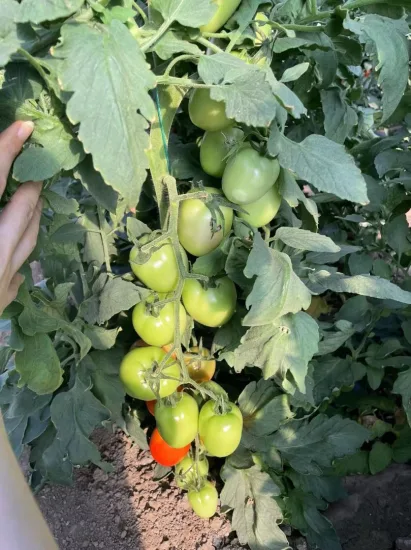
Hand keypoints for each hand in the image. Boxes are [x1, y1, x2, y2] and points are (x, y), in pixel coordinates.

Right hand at [0, 121, 41, 314]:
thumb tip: (2, 205)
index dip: (6, 150)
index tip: (26, 128)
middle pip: (21, 210)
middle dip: (28, 185)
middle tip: (32, 167)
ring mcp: (2, 279)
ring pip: (29, 237)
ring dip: (31, 214)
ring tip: (30, 198)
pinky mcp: (2, 299)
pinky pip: (20, 267)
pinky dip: (19, 249)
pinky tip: (14, 246)